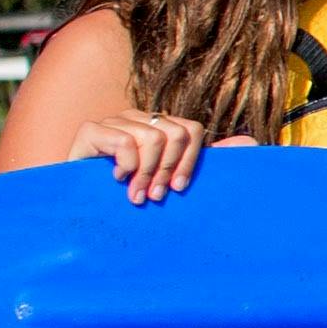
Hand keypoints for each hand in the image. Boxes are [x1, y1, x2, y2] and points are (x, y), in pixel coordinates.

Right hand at [73, 109, 210, 203]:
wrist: (77, 208)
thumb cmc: (126, 198)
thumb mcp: (167, 182)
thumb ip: (201, 162)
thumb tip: (249, 142)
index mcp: (157, 128)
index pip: (190, 129)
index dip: (189, 160)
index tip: (178, 189)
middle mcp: (137, 119)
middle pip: (174, 133)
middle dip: (167, 170)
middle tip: (155, 196)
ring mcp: (113, 121)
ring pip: (152, 138)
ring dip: (146, 174)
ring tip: (135, 196)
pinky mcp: (90, 130)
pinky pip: (124, 140)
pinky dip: (125, 165)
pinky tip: (116, 179)